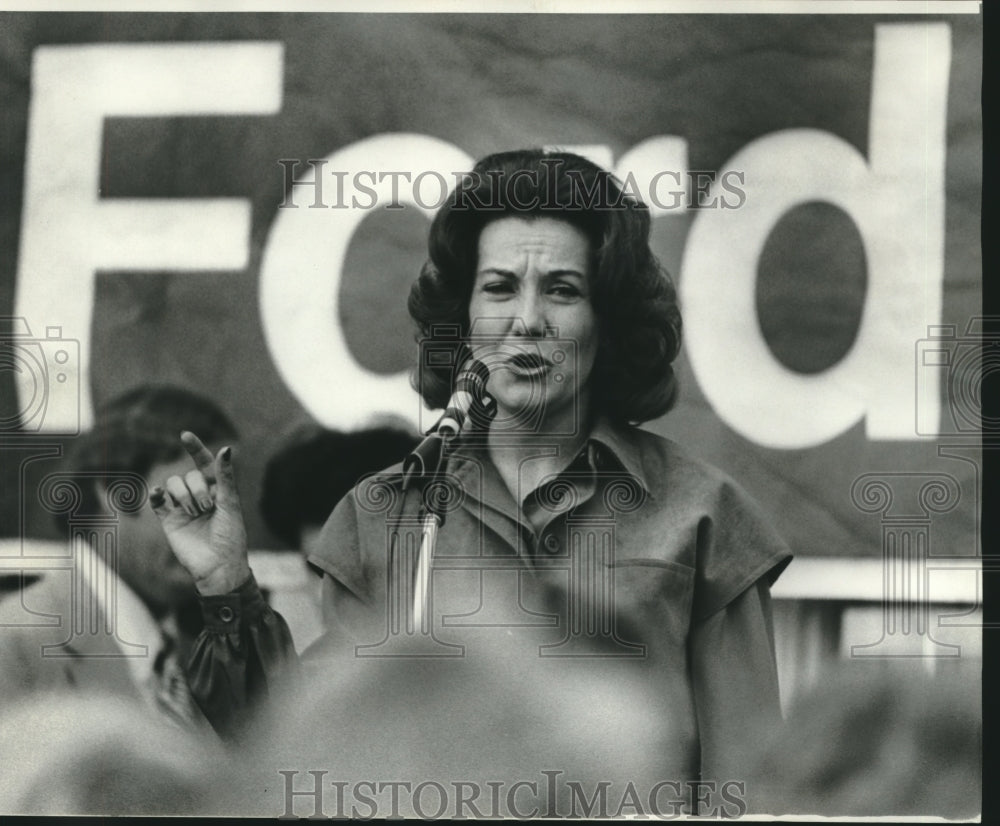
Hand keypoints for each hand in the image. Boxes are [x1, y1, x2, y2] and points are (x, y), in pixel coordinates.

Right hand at [149, 431, 250, 595]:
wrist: (218, 566)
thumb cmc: (230, 536)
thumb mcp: (231, 503)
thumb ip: (225, 477)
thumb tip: (226, 448)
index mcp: (218, 490)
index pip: (204, 464)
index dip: (195, 449)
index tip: (184, 435)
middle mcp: (200, 496)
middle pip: (189, 475)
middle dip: (198, 488)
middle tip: (207, 508)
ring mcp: (183, 507)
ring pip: (173, 484)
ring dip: (184, 495)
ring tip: (196, 513)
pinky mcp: (169, 520)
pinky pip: (157, 502)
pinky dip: (156, 495)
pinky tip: (158, 494)